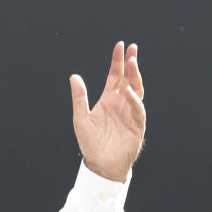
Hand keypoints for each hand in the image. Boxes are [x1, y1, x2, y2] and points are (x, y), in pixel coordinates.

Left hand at [70, 41, 145, 181]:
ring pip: (136, 90)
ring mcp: (130, 113)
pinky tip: (130, 92)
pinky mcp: (137, 126)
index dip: (117, 61)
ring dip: (135, 77)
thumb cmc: (90, 144)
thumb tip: (74, 77)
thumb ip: (79, 98)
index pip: (114, 76)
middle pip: (128, 79)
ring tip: (133, 63)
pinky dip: (135, 101)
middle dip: (130, 64)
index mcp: (107, 100)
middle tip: (132, 48)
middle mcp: (120, 103)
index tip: (119, 46)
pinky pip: (138, 110)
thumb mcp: (81, 119)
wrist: (101, 165)